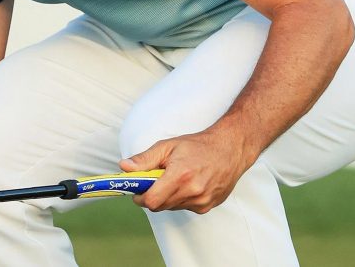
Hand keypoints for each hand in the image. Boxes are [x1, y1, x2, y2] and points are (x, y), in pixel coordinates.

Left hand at [119, 129, 255, 213]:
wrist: (230, 149)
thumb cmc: (198, 146)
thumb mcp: (168, 146)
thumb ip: (144, 159)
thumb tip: (124, 167)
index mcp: (179, 176)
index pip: (151, 201)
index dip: (140, 197)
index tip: (137, 190)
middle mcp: (192, 192)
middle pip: (159, 206)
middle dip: (152, 196)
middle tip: (154, 180)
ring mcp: (202, 201)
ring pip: (171, 207)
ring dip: (167, 197)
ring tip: (175, 178)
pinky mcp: (208, 206)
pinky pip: (185, 208)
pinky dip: (180, 199)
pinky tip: (188, 184)